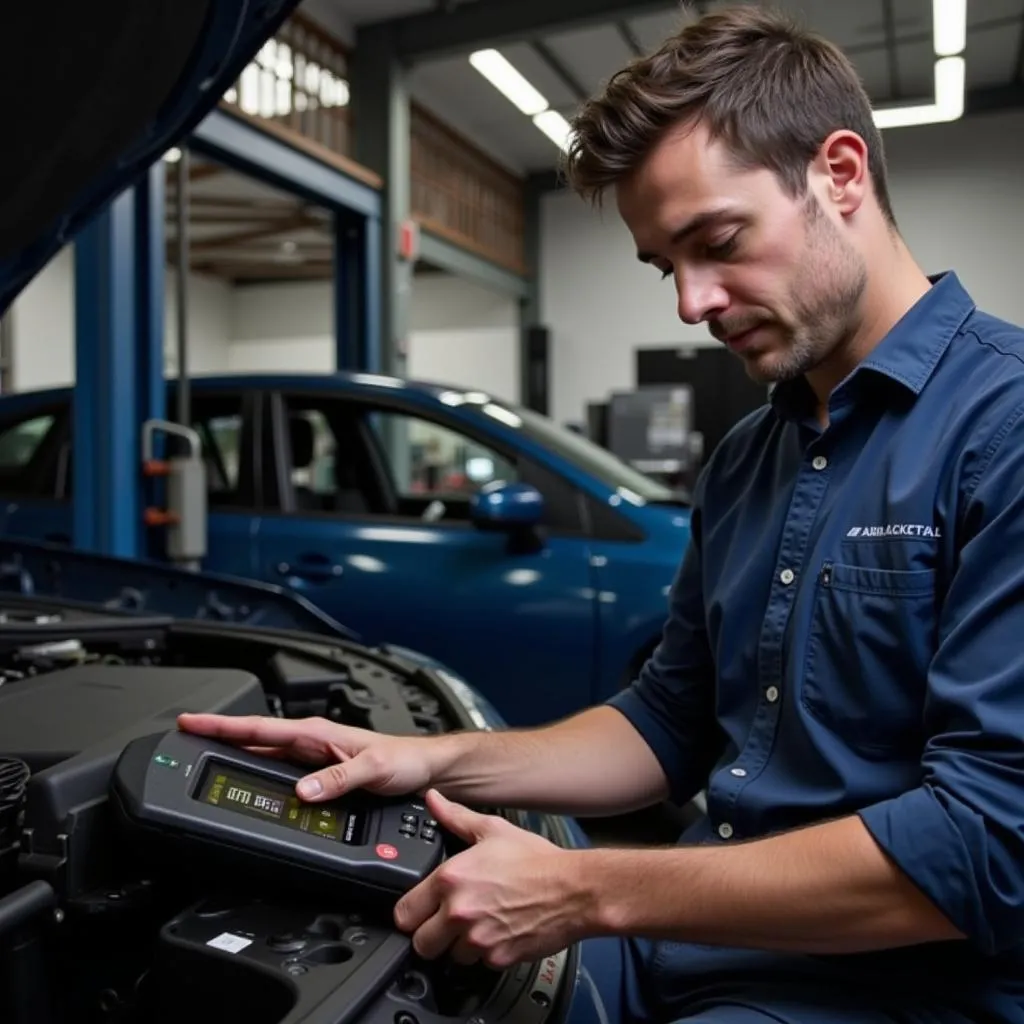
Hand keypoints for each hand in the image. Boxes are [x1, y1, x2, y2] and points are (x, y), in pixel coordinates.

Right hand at [177, 713, 435, 800]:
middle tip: (182, 737)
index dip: (222, 725)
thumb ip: (338, 779)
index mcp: (317, 734)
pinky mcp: (319, 772)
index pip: (259, 726)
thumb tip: (302, 790)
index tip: (190, 721)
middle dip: (217, 735)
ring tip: (202, 754)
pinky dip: (256, 768)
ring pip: (263, 751)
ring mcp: (312, 756)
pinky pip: (279, 768)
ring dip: (234, 751)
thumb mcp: (373, 769)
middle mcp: (311, 741)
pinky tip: (246, 776)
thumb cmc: (405, 761)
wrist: (425, 769)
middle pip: (253, 737)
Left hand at [394, 790, 588, 969]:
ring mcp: (478, 939)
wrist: (574, 889)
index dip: (411, 912)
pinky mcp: (497, 958)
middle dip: (431, 935)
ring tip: (478, 925)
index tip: (420, 911)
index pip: (404, 913)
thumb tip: (434, 800)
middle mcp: (459, 912)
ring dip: (459, 946)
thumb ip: (456, 817)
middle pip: (420, 944)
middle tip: (445, 924)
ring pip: (450, 957)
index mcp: (451, 879)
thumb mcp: (493, 830)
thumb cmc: (537, 860)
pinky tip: (499, 932)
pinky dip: (486, 953)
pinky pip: (479, 964)